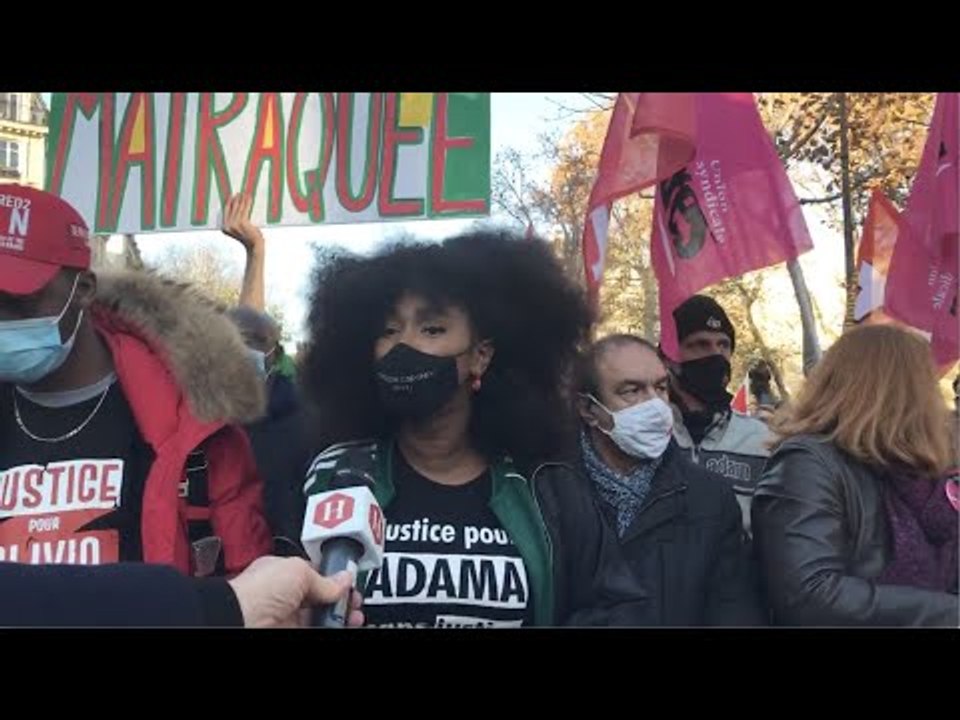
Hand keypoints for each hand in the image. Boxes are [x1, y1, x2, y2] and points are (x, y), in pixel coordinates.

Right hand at [221, 194, 264, 252]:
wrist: (254, 245)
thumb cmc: (248, 238)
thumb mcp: (238, 231)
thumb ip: (234, 223)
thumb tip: (234, 209)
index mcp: (224, 227)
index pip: (225, 211)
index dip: (229, 203)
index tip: (231, 196)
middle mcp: (227, 225)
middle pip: (232, 208)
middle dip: (236, 199)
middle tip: (239, 193)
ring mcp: (234, 224)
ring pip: (239, 208)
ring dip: (242, 199)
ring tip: (245, 194)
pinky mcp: (242, 222)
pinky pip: (245, 209)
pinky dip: (247, 202)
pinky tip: (249, 198)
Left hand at [227, 556, 363, 628]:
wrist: (240, 621)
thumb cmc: (257, 591)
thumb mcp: (298, 571)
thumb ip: (323, 577)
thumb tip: (343, 580)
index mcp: (281, 572)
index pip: (314, 573)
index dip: (334, 577)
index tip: (350, 582)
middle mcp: (283, 595)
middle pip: (320, 597)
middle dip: (340, 599)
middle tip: (354, 602)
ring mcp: (287, 618)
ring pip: (320, 617)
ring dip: (340, 616)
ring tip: (353, 616)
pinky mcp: (291, 632)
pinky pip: (315, 628)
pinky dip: (331, 626)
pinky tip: (343, 624)